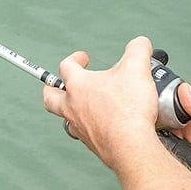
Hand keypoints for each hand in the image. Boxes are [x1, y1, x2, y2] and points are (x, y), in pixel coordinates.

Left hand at [44, 37, 158, 168]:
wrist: (130, 145)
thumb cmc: (128, 110)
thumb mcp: (137, 68)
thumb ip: (138, 49)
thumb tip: (140, 44)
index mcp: (78, 86)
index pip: (66, 66)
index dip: (74, 59)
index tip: (83, 58)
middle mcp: (73, 107)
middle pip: (50, 97)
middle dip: (52, 88)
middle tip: (59, 84)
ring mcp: (80, 128)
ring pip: (64, 118)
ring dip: (68, 110)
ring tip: (79, 106)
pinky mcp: (91, 144)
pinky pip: (81, 134)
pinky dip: (87, 128)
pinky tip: (99, 125)